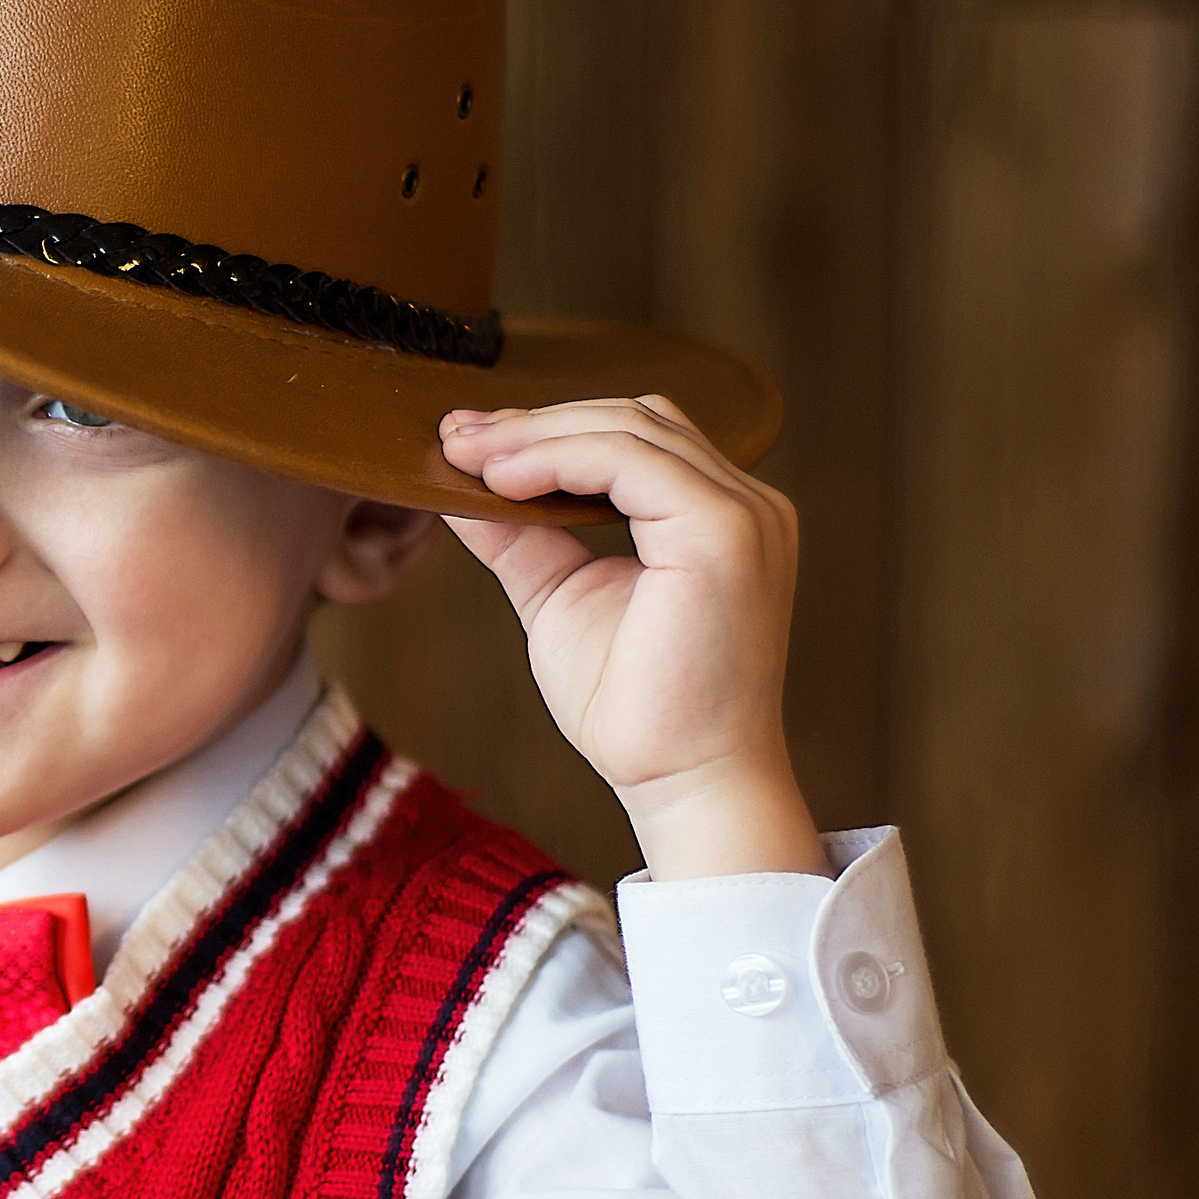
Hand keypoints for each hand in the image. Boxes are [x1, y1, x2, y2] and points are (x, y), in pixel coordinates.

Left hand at [439, 395, 828, 880]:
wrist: (681, 780)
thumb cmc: (632, 708)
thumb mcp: (559, 597)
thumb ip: (520, 537)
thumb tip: (459, 488)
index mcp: (715, 517)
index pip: (632, 438)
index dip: (546, 428)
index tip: (465, 440)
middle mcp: (744, 504)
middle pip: (631, 418)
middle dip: (532, 423)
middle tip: (454, 437)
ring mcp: (743, 514)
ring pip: (628, 428)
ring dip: (536, 435)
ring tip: (467, 457)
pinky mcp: (725, 532)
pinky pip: (630, 460)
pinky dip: (558, 457)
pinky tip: (502, 479)